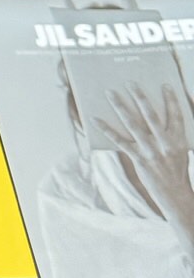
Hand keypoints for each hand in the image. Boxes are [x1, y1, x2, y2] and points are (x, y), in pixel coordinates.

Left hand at [94, 83, 193, 250]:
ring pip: (133, 124)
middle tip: (130, 82)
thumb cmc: (176, 171)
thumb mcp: (180, 151)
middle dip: (140, 97)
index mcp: (179, 140)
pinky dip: (107, 129)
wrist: (176, 196)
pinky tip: (96, 119)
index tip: (165, 85)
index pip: (176, 115)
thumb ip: (170, 135)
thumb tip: (156, 119)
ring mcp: (151, 151)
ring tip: (110, 93)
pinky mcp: (139, 159)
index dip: (170, 100)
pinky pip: (120, 141)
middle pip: (151, 114)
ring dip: (120, 106)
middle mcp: (165, 143)